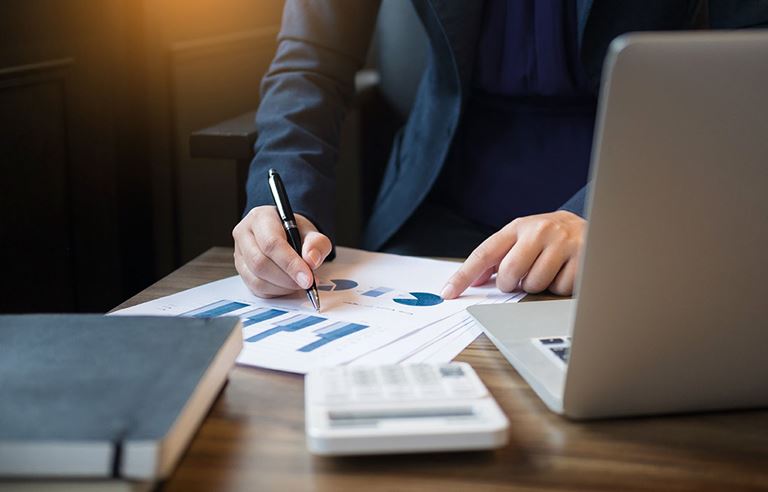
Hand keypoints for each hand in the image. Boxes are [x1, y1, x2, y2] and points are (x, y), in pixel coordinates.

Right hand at [233, 206, 331, 297]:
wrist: (286, 234)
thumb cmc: (295, 232)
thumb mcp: (312, 232)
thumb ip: (316, 243)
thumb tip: (311, 260)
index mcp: (261, 218)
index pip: (271, 243)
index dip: (290, 264)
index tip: (308, 278)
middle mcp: (244, 234)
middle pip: (260, 263)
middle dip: (287, 278)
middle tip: (307, 282)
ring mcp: (240, 254)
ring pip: (256, 279)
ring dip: (282, 287)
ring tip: (299, 282)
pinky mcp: (242, 271)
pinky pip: (256, 289)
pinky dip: (276, 291)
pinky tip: (289, 285)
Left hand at [441, 211, 585, 297]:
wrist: (592, 223)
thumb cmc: (550, 237)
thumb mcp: (522, 238)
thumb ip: (497, 257)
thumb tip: (473, 281)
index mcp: (517, 226)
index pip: (484, 253)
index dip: (464, 275)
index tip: (448, 293)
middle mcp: (539, 230)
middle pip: (508, 274)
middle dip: (511, 284)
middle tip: (522, 277)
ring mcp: (562, 243)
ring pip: (534, 285)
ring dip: (537, 286)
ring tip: (548, 270)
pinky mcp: (582, 257)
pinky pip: (559, 289)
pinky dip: (559, 288)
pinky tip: (565, 271)